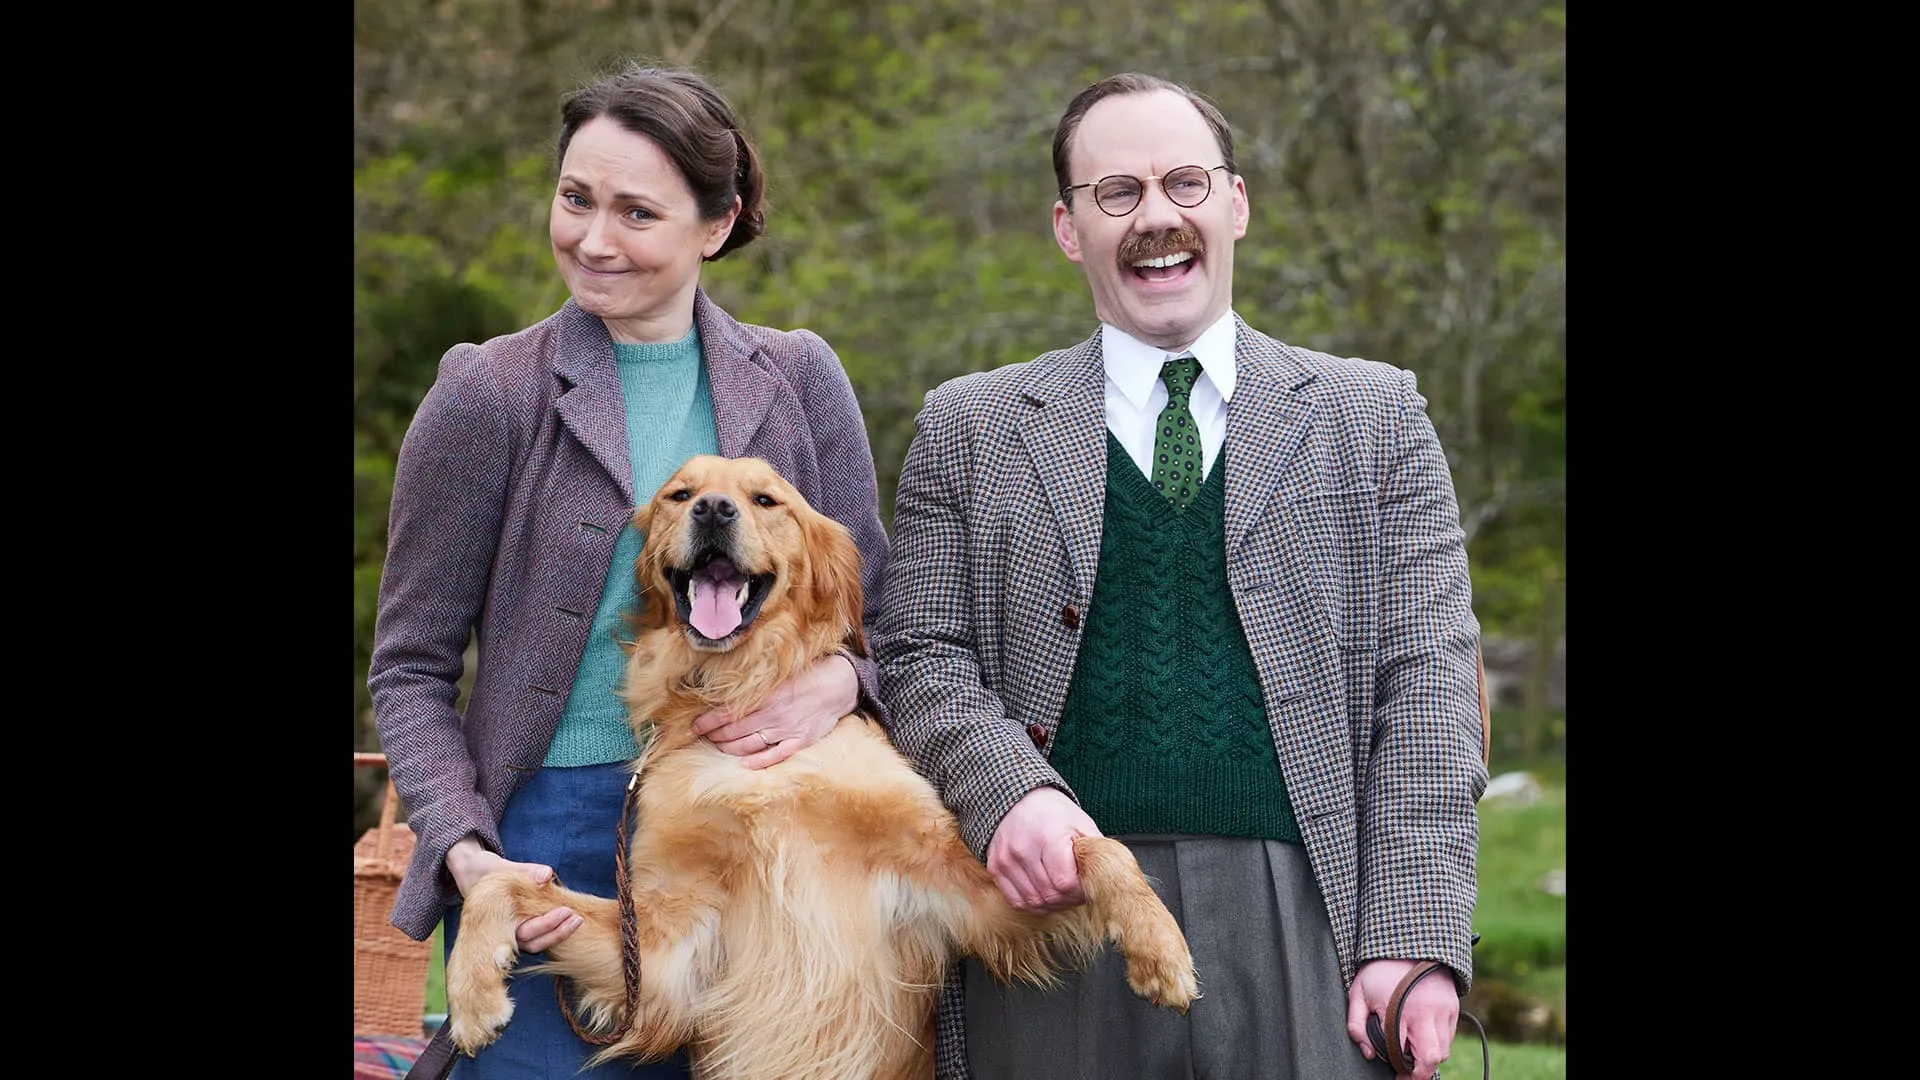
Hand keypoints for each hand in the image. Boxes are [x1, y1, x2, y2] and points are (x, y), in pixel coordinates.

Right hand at [445, 836, 583, 953]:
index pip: (524, 933)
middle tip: (576, 918)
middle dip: (557, 932)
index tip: (566, 912)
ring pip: (535, 943)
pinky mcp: (518, 928)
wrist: (471, 872)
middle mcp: (502, 933)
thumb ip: (524, 871)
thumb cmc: (483, 870)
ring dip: (557, 934)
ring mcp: (510, 933)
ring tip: (577, 920)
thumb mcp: (499, 866)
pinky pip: (536, 936)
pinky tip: (568, 919)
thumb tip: (548, 874)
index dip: (546, 925)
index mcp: (494, 922)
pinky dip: (552, 930)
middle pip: (532, 943)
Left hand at [691, 653, 856, 768]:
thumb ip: (757, 683)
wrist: (841, 683)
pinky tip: (744, 764)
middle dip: (714, 736)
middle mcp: (774, 715)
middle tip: (702, 737)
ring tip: (717, 747)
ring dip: (729, 748)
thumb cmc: (810, 673)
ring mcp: (787, 730)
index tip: (693, 726)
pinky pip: (775, 755)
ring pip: (749, 745)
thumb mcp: (781, 673)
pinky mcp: (800, 741)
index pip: (726, 713)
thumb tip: (730, 686)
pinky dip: (758, 762)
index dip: (707, 721)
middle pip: (734, 731)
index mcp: (766, 697)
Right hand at [984, 787, 1099, 912]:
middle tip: (1076, 892)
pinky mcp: (995, 867)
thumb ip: (1094, 851)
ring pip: (1033, 902)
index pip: (1065, 883)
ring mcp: (1006, 860)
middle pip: (1050, 895)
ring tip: (1062, 894)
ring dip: (1052, 904)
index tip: (1085, 886)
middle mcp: (1023, 849)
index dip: (1080, 891)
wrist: (1018, 798)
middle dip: (1068, 900)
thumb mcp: (1081, 824)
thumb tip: (1108, 878)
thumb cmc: (1054, 812)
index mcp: (1048, 837)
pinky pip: (1016, 901)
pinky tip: (1044, 896)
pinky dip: (1033, 904)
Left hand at [1346, 958, 1457, 1079]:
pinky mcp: (1453, 1008)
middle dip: (1420, 1073)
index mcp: (1399, 1010)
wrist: (1408, 943)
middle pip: (1432, 1058)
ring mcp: (1443, 1010)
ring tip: (1414, 1056)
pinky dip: (1438, 1044)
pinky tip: (1422, 1039)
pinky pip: (1449, 1037)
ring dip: (1430, 1058)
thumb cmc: (1379, 969)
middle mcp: (1426, 1012)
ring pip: (1444, 1051)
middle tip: (1407, 1075)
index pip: (1403, 1053)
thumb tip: (1368, 1052)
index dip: (1400, 1070)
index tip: (1395, 1076)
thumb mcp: (1358, 993)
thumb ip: (1356, 1025)